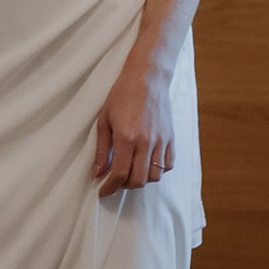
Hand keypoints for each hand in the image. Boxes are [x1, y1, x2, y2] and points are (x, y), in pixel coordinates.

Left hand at [95, 53, 174, 193]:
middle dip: (125, 186)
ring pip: (155, 176)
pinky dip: (157, 170)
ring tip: (131, 170)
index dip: (110, 188)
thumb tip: (98, 173)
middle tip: (115, 180)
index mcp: (126, 137)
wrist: (147, 77)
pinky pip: (168, 165)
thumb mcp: (104, 120)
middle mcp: (146, 142)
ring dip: (141, 179)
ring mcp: (161, 141)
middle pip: (139, 180)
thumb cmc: (122, 95)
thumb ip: (102, 150)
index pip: (120, 174)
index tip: (103, 191)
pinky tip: (146, 162)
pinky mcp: (171, 138)